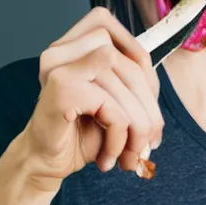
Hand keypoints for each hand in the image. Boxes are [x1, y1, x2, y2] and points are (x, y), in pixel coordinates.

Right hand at [20, 6, 163, 189]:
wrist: (47, 162)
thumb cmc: (80, 135)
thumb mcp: (115, 107)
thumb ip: (132, 86)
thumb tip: (158, 90)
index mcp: (77, 46)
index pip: (126, 42)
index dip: (144, 68)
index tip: (149, 107)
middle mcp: (66, 50)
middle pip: (132, 66)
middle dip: (150, 111)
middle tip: (149, 143)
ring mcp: (61, 66)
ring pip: (126, 88)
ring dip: (137, 130)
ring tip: (129, 156)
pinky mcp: (62, 89)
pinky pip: (111, 109)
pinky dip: (118, 138)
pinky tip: (108, 157)